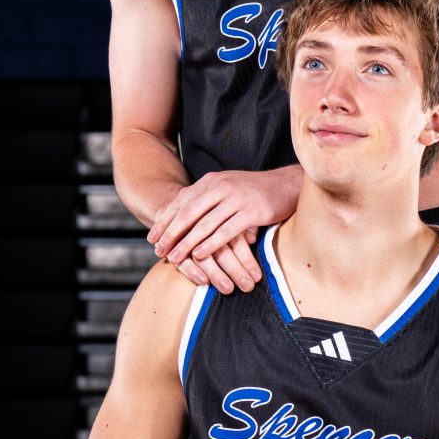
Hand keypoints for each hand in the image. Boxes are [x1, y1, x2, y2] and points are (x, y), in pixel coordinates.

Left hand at [148, 167, 298, 286]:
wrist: (286, 185)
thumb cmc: (254, 192)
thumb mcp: (227, 189)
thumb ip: (206, 198)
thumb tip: (182, 214)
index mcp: (212, 182)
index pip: (181, 202)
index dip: (165, 221)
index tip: (152, 238)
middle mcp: (221, 187)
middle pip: (188, 213)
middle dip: (171, 233)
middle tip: (158, 250)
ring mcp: (236, 198)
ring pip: (205, 223)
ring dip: (187, 242)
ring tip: (174, 257)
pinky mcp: (251, 211)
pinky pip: (226, 230)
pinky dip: (210, 243)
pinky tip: (199, 254)